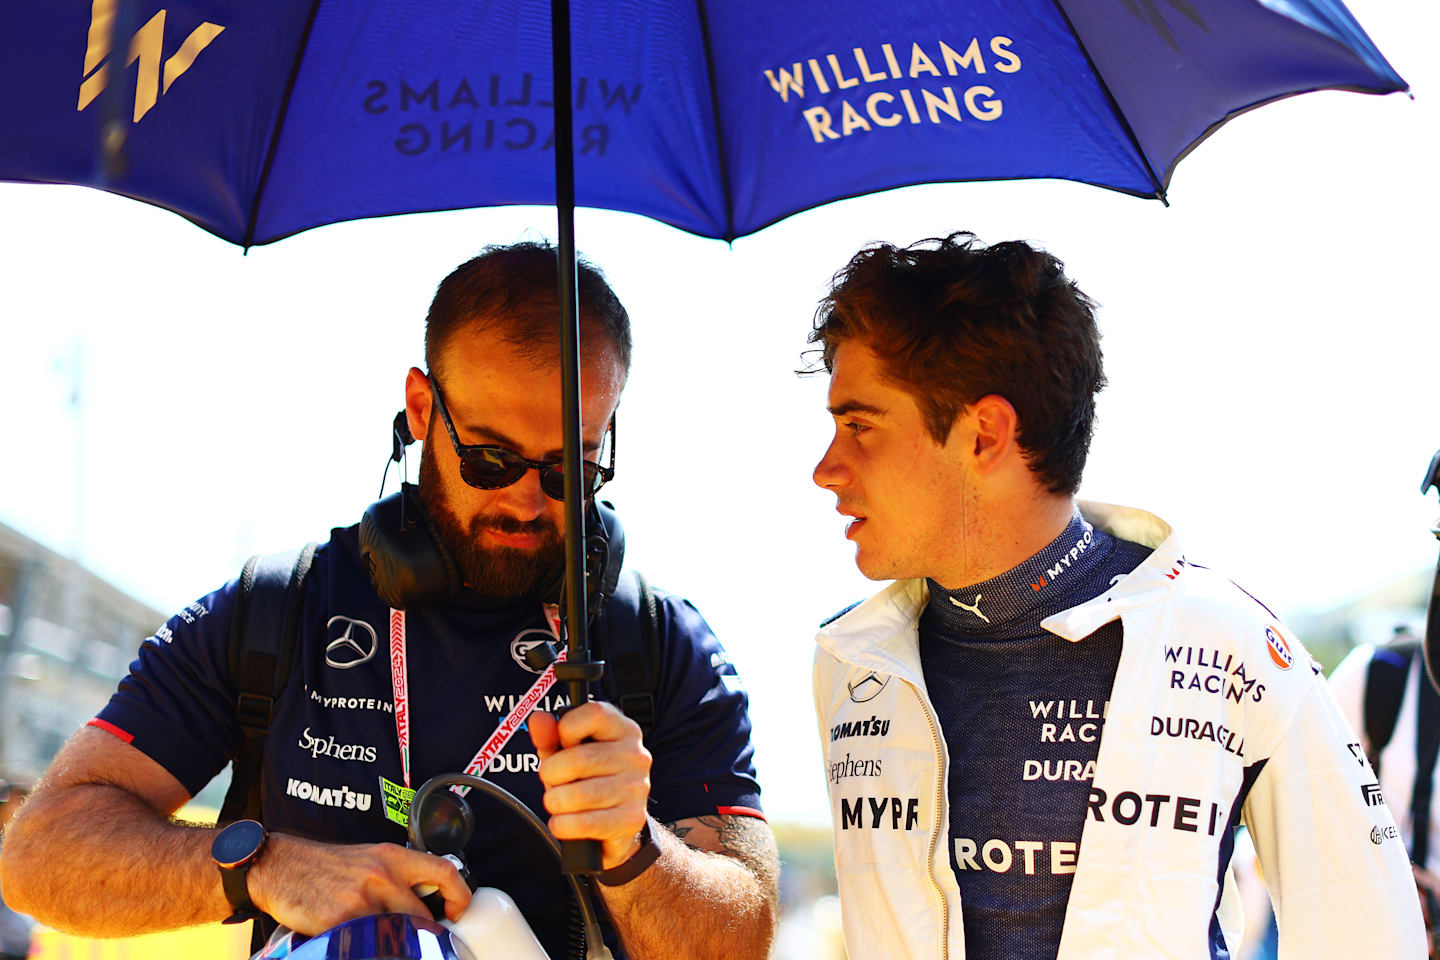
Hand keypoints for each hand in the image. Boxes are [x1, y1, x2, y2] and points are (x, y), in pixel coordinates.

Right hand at [248, 833, 469, 934]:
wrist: (281, 867)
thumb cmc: (327, 867)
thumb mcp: (370, 859)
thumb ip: (399, 878)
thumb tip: (428, 904)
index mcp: (392, 857)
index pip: (443, 872)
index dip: (460, 895)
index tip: (459, 912)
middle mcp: (381, 876)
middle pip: (421, 916)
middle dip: (422, 934)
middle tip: (419, 941)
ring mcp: (360, 900)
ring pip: (396, 935)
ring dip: (394, 944)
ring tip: (384, 943)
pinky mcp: (339, 922)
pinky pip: (366, 944)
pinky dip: (368, 948)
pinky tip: (360, 945)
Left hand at [530, 702, 652, 869]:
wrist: (615, 822)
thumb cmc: (588, 779)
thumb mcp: (565, 753)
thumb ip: (550, 735)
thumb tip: (538, 720)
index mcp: (623, 729)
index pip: (594, 714)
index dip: (567, 729)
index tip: (563, 743)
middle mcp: (635, 755)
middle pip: (579, 759)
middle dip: (551, 773)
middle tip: (550, 779)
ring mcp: (637, 787)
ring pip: (580, 795)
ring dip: (556, 802)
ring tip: (557, 802)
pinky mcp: (632, 818)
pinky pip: (585, 824)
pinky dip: (563, 825)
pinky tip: (563, 822)